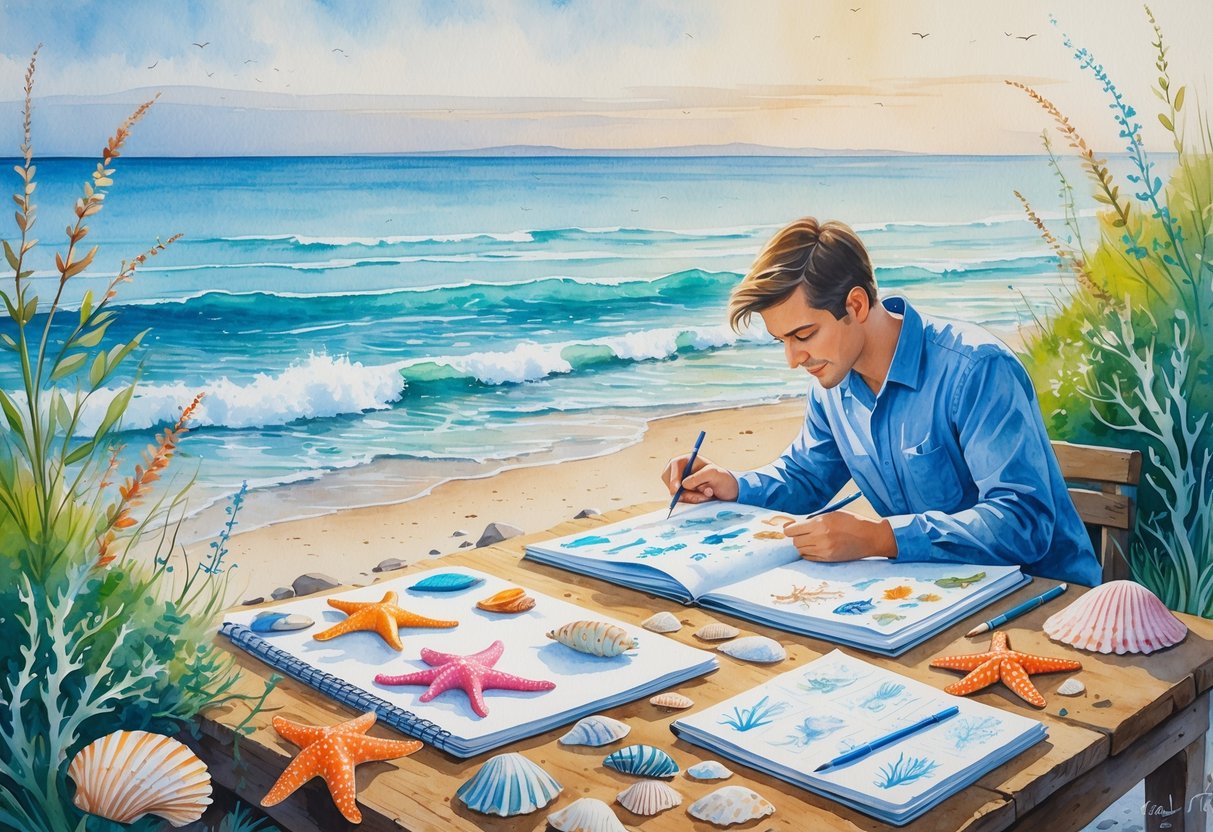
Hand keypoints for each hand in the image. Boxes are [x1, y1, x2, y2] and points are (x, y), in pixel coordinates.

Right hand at [661, 453, 738, 503]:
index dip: (674, 478)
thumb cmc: (719, 477)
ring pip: (676, 496)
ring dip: (692, 498)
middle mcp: (677, 472)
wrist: (725, 489)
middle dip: (686, 493)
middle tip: (703, 496)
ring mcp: (676, 484)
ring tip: (706, 495)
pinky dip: (691, 502)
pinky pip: (680, 501)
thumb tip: (683, 485)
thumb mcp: (713, 473)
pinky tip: (701, 498)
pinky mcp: (679, 495)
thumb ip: (698, 477)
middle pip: (672, 484)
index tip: (677, 489)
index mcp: (684, 460)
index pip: (673, 467)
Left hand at [782, 511, 896, 560]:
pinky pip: (809, 557)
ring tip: (810, 539)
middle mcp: (820, 537)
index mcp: (820, 523)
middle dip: (795, 537)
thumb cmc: (852, 522)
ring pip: (801, 550)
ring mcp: (824, 550)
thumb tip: (794, 525)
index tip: (790, 528)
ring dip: (802, 545)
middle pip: (795, 541)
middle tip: (802, 533)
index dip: (788, 529)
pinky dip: (808, 552)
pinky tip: (815, 546)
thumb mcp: (832, 514)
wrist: (871, 537)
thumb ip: (813, 519)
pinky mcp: (828, 559)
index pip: (792, 530)